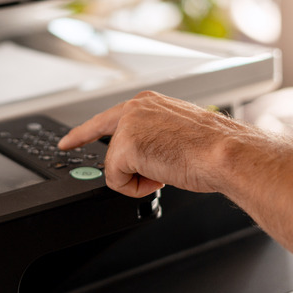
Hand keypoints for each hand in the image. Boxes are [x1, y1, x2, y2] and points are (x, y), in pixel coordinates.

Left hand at [57, 91, 267, 197]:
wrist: (224, 153)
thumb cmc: (213, 148)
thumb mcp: (177, 135)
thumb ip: (153, 139)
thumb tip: (146, 159)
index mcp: (149, 103)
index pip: (108, 117)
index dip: (84, 132)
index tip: (67, 141)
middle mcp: (136, 108)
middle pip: (101, 137)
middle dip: (92, 150)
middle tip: (76, 150)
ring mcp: (128, 125)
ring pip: (115, 166)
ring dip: (138, 178)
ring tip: (166, 172)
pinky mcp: (124, 147)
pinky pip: (116, 180)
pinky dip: (135, 188)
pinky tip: (159, 179)